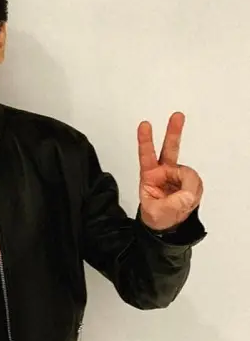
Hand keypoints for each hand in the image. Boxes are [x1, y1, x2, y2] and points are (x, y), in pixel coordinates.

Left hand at [137, 111, 202, 230]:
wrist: (168, 224)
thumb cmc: (156, 216)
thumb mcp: (157, 212)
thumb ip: (172, 203)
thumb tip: (188, 192)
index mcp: (149, 175)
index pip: (146, 155)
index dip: (145, 140)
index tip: (144, 125)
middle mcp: (164, 171)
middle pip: (170, 148)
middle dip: (174, 132)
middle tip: (177, 116)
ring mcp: (178, 175)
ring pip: (188, 173)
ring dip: (188, 187)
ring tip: (182, 199)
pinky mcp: (189, 181)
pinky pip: (196, 183)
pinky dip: (194, 192)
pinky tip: (189, 198)